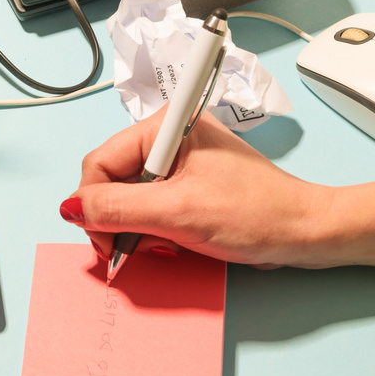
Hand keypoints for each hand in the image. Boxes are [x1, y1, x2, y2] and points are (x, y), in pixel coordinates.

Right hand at [60, 110, 333, 268]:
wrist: (302, 233)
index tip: (107, 242)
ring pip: (127, 200)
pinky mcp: (186, 186)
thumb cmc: (255, 214)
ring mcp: (177, 164)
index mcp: (164, 127)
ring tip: (168, 243)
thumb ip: (118, 209)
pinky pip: (149, 209)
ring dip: (139, 230)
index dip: (93, 205)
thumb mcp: (178, 213)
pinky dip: (154, 232)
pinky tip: (175, 242)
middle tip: (137, 248)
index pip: (99, 163)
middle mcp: (167, 139)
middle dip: (118, 221)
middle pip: (110, 182)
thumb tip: (72, 208)